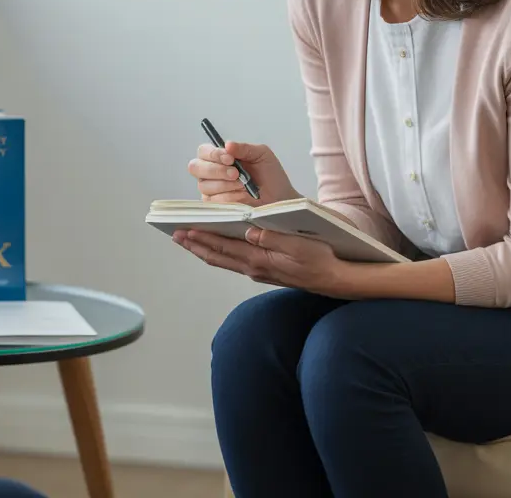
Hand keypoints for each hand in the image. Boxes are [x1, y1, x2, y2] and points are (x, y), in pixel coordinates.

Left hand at [173, 226, 350, 295]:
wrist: (334, 279)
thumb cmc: (320, 258)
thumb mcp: (299, 245)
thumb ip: (273, 238)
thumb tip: (250, 231)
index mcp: (260, 259)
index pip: (224, 247)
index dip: (202, 238)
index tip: (184, 230)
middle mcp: (254, 268)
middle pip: (217, 255)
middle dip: (195, 245)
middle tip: (175, 235)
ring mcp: (258, 271)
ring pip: (224, 260)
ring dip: (204, 250)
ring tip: (188, 241)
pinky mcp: (264, 271)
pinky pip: (233, 262)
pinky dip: (219, 254)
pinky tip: (214, 249)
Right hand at [187, 141, 299, 206]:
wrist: (279, 198)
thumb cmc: (270, 176)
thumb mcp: (261, 155)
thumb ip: (244, 148)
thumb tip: (228, 144)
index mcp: (219, 157)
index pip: (203, 151)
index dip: (213, 154)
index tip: (230, 158)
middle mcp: (211, 173)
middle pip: (196, 167)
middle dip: (215, 169)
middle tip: (235, 174)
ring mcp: (211, 190)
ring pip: (205, 185)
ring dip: (225, 185)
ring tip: (243, 185)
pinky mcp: (215, 206)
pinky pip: (213, 201)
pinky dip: (228, 197)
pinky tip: (241, 196)